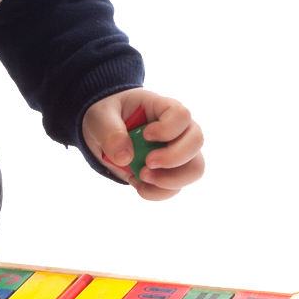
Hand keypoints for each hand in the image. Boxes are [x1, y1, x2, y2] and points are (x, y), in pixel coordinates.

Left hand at [83, 88, 205, 201]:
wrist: (105, 131)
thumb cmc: (109, 115)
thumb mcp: (101, 116)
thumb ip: (110, 132)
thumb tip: (125, 158)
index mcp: (165, 106)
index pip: (183, 114)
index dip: (168, 128)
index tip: (146, 135)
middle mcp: (180, 128)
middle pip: (197, 142)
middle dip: (174, 158)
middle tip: (147, 163)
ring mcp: (179, 151)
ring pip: (195, 170)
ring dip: (170, 181)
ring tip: (142, 177)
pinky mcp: (171, 172)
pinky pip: (177, 188)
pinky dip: (157, 192)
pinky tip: (136, 182)